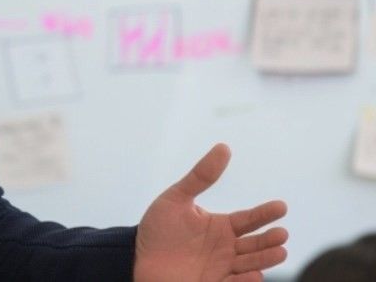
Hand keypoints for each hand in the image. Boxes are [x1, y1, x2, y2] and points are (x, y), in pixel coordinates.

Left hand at [134, 144, 288, 281]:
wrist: (135, 259)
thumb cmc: (157, 229)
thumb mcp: (176, 199)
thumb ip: (200, 176)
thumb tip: (224, 147)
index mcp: (221, 227)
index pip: (249, 219)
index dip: (265, 213)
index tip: (281, 207)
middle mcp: (226, 248)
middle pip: (255, 244)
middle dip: (270, 240)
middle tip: (281, 234)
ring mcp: (222, 269)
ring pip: (250, 264)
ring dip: (265, 259)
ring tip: (280, 251)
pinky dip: (245, 280)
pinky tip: (254, 273)